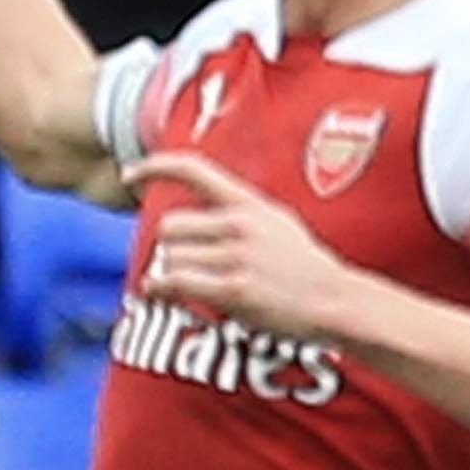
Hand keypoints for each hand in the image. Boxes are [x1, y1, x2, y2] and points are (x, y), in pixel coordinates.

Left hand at [129, 151, 376, 343]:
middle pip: (171, 227)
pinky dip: (161, 290)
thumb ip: (239, 214)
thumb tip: (195, 219)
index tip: (129, 175)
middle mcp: (242, 225)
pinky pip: (176, 282)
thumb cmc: (308, 269)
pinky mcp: (235, 289)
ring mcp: (238, 257)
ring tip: (191, 286)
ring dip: (173, 275)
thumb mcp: (279, 224)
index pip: (194, 168)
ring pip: (172, 259)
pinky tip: (162, 294)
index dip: (155, 166)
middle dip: (172, 249)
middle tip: (187, 264)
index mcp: (251, 204)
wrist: (339, 303)